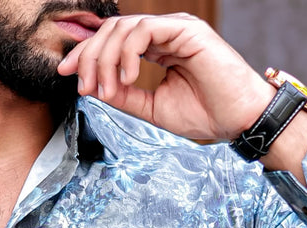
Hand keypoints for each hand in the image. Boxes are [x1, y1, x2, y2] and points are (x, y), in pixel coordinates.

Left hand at [56, 13, 273, 141]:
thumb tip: (96, 89)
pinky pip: (144, 31)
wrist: (239, 120)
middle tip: (81, 85)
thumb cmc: (206, 115)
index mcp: (159, 49)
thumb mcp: (153, 109)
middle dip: (89, 57)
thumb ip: (126, 96)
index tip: (67, 76)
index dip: (87, 56)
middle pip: (113, 30)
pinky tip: (126, 78)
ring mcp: (176, 29)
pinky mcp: (186, 30)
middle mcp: (165, 34)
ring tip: (105, 88)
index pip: (114, 42)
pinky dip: (127, 53)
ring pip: (124, 28)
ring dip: (105, 58)